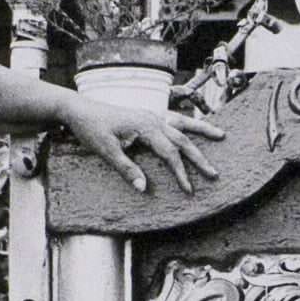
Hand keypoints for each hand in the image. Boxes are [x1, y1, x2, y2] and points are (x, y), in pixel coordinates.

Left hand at [60, 96, 224, 194]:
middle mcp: (152, 118)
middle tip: (214, 173)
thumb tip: (144, 188)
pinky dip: (187, 124)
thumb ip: (126, 169)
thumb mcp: (106, 151)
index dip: (181, 173)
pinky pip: (173, 119)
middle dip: (199, 158)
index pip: (170, 153)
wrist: (78, 110)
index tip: (189, 190)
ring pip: (183, 124)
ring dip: (202, 130)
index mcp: (145, 127)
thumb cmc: (91, 129)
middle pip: (182, 140)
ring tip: (221, 135)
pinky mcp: (147, 116)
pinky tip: (194, 128)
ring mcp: (151, 115)